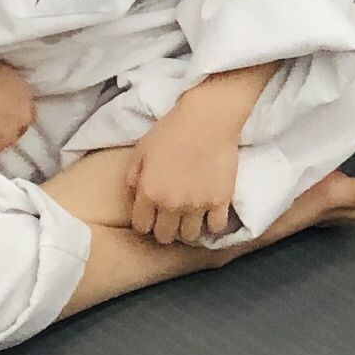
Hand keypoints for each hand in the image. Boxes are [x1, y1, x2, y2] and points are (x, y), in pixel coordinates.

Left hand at [127, 78, 252, 244]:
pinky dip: (211, 225)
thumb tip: (135, 195)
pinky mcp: (221, 200)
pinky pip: (216, 228)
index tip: (151, 216)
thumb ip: (133, 176)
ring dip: (187, 229)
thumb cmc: (171, 130)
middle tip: (170, 218)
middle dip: (164, 229)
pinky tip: (208, 214)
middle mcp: (172, 204)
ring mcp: (198, 205)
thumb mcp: (141, 149)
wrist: (207, 119)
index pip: (141, 226)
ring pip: (190, 236)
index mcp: (149, 192)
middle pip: (165, 236)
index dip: (144, 222)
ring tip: (189, 218)